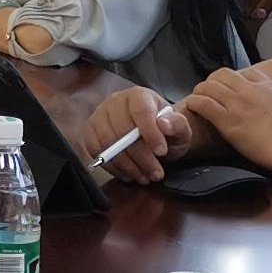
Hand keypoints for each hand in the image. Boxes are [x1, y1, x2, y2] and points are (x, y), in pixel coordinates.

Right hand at [79, 86, 194, 183]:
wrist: (153, 139)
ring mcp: (99, 116)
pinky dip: (113, 167)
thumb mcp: (181, 130)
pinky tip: (128, 174)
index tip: (162, 152)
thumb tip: (163, 124)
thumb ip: (178, 125)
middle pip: (123, 130)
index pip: (141, 111)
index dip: (151, 133)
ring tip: (144, 177)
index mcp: (138, 95)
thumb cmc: (167, 132)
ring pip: (109, 144)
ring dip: (128, 166)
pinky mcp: (89, 132)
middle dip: (142, 157)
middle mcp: (115, 101)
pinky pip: (96, 151)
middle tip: (156, 174)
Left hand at [182, 64, 271, 165]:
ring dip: (200, 91)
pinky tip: (192, 107)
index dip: (233, 79)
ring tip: (196, 99)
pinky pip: (203, 104)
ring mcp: (239, 103)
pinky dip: (194, 103)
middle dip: (213, 82)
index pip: (246, 72)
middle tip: (208, 92)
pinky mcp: (228, 120)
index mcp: (270, 87)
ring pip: (209, 86)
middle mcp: (252, 90)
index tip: (229, 87)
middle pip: (223, 74)